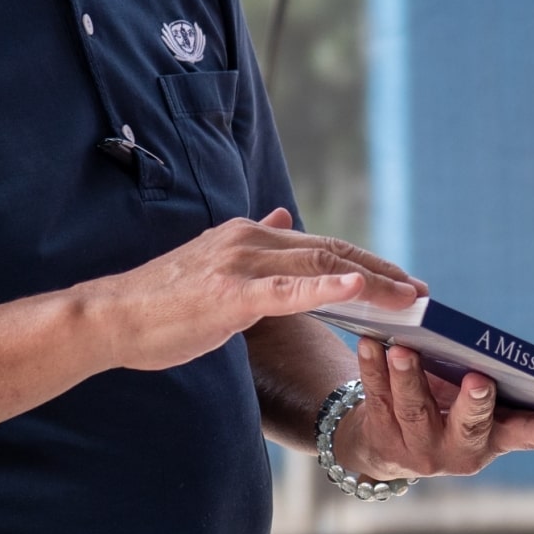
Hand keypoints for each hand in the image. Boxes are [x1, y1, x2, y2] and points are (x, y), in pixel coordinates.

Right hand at [80, 209, 422, 371]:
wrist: (110, 318)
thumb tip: (285, 216)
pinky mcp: (230, 294)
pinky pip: (289, 290)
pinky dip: (328, 286)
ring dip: (372, 280)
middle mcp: (251, 240)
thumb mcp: (213, 262)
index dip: (367, 262)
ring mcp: (241, 265)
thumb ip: (254, 243)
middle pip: (333, 250)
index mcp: (250, 235)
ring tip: (410, 296)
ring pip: (321, 265)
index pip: (322, 245)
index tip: (403, 281)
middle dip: (383, 271)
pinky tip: (360, 289)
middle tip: (422, 293)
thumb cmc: (160, 302)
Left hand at [333, 339, 533, 481]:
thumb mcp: (476, 410)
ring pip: (415, 410)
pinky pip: (378, 398)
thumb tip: (504, 348)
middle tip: (478, 379)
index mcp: (492, 441)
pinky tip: (372, 343)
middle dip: (474, 404)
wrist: (387, 445)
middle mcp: (458, 451)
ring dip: (409, 377)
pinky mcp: (382, 437)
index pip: (526, 436)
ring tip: (403, 349)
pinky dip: (373, 369)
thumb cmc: (447, 412)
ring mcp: (418, 449)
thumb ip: (492, 387)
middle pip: (468, 427)